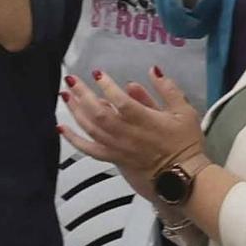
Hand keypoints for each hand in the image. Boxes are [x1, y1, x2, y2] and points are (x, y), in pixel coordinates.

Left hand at [58, 67, 205, 194]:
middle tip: (70, 79)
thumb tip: (152, 70)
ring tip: (65, 95)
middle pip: (98, 114)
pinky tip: (61, 127)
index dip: (107, 87)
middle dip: (82, 95)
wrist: (183, 175)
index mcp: (144, 121)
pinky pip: (89, 149)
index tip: (97, 73)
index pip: (121, 102)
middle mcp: (127, 134)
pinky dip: (73, 139)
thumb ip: (168, 89)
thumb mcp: (184, 111)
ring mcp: (118, 147)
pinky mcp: (113, 158)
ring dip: (75, 111)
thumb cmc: (184, 141)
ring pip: (91, 128)